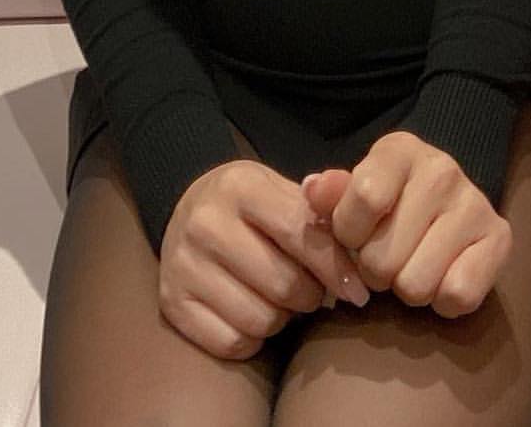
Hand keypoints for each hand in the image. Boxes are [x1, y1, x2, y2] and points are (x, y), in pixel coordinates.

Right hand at [159, 158, 372, 361]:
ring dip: (283, 318)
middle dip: (310, 295)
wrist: (188, 208)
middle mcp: (205, 223)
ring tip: (279, 298)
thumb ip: (324, 207)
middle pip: (285, 285)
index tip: (358, 291)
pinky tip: (252, 311)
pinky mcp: (171, 303)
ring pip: (261, 320)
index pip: (302, 235)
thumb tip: (357, 229)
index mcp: (240, 186)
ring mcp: (183, 265)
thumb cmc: (252, 206)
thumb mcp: (283, 190)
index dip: (338, 267)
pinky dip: (253, 338)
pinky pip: (232, 344)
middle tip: (311, 289)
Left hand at [301, 130, 513, 318]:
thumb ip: (331, 195)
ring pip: (415, 285)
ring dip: (407, 288)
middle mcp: (442, 169)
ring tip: (413, 264)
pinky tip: (441, 275)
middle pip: (383, 257)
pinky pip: (457, 296)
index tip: (355, 234)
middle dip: (376, 270)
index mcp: (400, 150)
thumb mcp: (352, 193)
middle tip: (388, 255)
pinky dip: (442, 300)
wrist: (445, 206)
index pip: (365, 197)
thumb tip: (312, 190)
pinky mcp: (501, 239)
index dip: (349, 232)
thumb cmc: (388, 202)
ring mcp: (475, 203)